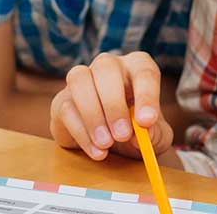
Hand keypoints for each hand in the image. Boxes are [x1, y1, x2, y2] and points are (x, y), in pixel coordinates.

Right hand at [48, 52, 172, 160]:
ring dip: (92, 114)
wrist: (112, 145)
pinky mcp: (62, 100)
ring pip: (79, 81)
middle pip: (106, 68)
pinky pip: (66, 108)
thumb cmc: (137, 131)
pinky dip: (81, 132)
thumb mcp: (155, 136)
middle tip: (122, 135)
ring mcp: (81, 79)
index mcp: (137, 68)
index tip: (146, 121)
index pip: (144, 72)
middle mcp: (108, 66)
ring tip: (106, 144)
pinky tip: (96, 150)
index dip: (146, 95)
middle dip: (114, 104)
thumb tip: (143, 131)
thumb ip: (155, 133)